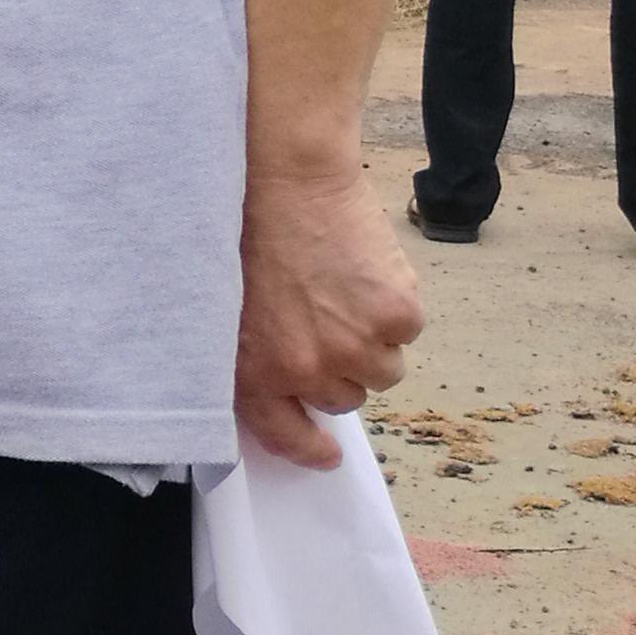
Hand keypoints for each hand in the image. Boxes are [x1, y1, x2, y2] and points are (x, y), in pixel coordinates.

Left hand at [236, 159, 422, 468]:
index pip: (286, 436)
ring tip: (346, 294)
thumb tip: (287, 386)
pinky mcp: (395, 315)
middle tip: (327, 323)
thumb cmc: (247, 231)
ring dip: (373, 341)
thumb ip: (254, 356)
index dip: (309, 449)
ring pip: (385, 369)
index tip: (325, 455)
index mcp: (257, 373)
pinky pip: (408, 330)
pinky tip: (366, 272)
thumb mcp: (227, 308)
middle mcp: (309, 370)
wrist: (286, 179)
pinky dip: (395, 306)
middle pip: (346, 397)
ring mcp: (356, 346)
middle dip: (341, 369)